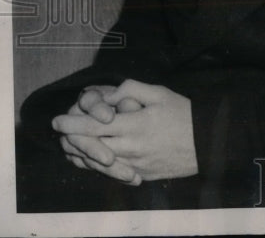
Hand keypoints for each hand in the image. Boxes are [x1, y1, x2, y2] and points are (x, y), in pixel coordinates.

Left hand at [53, 79, 197, 181]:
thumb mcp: (160, 93)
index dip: (72, 124)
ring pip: (97, 163)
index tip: (57, 120)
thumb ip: (131, 90)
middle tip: (61, 132)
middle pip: (90, 147)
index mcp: (135, 124)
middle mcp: (131, 147)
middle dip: (70, 139)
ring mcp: (135, 164)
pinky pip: (111, 173)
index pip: (94, 126)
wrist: (207, 142)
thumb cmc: (184, 113)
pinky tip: (92, 157)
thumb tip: (106, 95)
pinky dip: (96, 165)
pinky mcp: (140, 175)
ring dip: (80, 153)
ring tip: (72, 143)